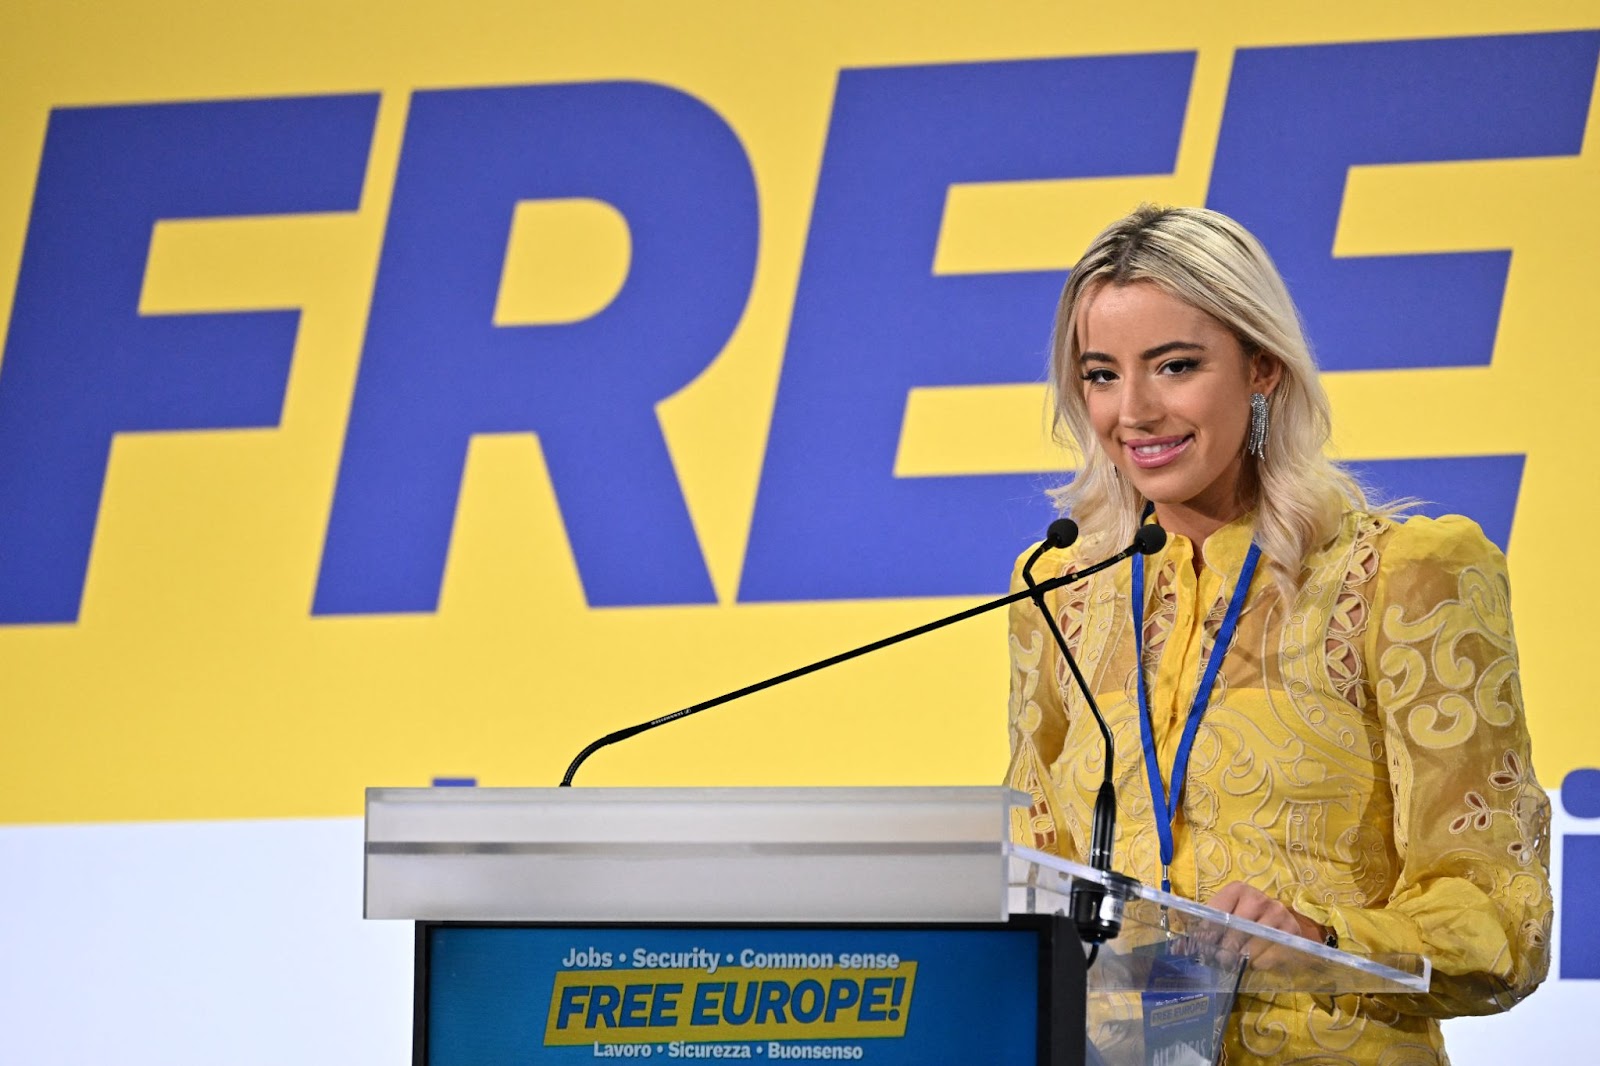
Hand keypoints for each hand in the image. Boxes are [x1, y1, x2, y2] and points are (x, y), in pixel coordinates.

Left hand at [1204, 881, 1326, 970]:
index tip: (1202, 948)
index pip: (1218, 911)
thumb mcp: (1224, 918)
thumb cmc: (1244, 919)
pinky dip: (1261, 962)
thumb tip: (1178, 948)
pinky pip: (1273, 952)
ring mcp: (1278, 913)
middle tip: (1220, 961)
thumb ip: (1203, 930)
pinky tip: (1254, 963)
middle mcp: (1259, 898)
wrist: (1278, 923)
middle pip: (1238, 927)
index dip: (1208, 932)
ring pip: (1256, 941)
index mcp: (1237, 890)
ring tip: (1235, 963)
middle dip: (1226, 948)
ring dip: (1243, 956)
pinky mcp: (1292, 931)